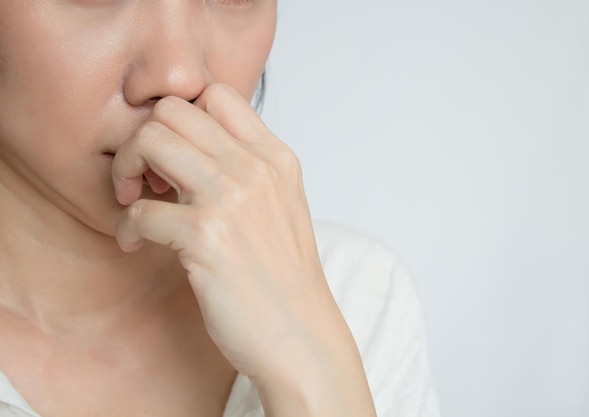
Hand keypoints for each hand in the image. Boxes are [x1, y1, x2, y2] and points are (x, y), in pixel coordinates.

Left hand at [112, 84, 375, 415]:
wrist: (300, 334)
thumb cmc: (283, 278)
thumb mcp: (281, 207)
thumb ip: (248, 170)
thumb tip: (193, 149)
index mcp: (275, 158)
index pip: (216, 95)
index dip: (181, 118)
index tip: (173, 155)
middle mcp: (255, 168)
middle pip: (173, 110)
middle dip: (142, 140)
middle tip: (143, 179)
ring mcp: (232, 198)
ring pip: (150, 140)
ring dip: (126, 171)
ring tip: (134, 203)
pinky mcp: (206, 236)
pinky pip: (139, 210)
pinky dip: (126, 228)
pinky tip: (138, 245)